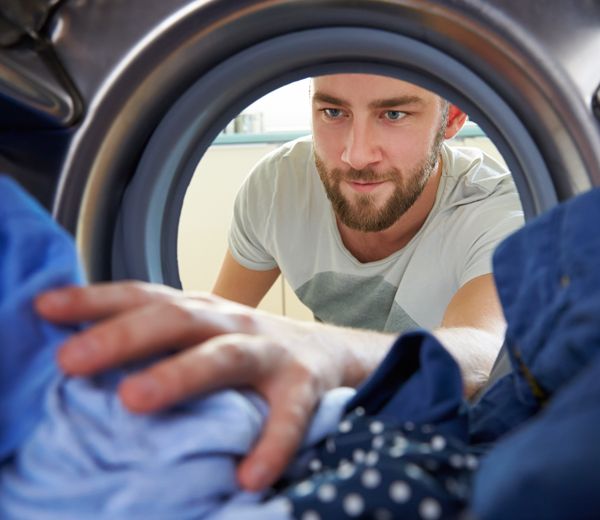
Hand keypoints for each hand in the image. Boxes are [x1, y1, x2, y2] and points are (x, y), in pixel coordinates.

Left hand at [35, 282, 378, 490]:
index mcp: (201, 310)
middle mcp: (231, 322)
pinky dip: (271, 444)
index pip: (143, 296)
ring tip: (135, 400)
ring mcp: (269, 350)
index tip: (45, 307)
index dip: (95, 299)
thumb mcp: (203, 332)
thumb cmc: (249, 346)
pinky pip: (288, 416)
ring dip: (181, 375)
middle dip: (123, 336)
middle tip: (72, 359)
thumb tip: (79, 351)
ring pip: (225, 356)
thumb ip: (156, 338)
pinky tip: (249, 476)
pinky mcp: (303, 384)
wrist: (327, 351)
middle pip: (175, 319)